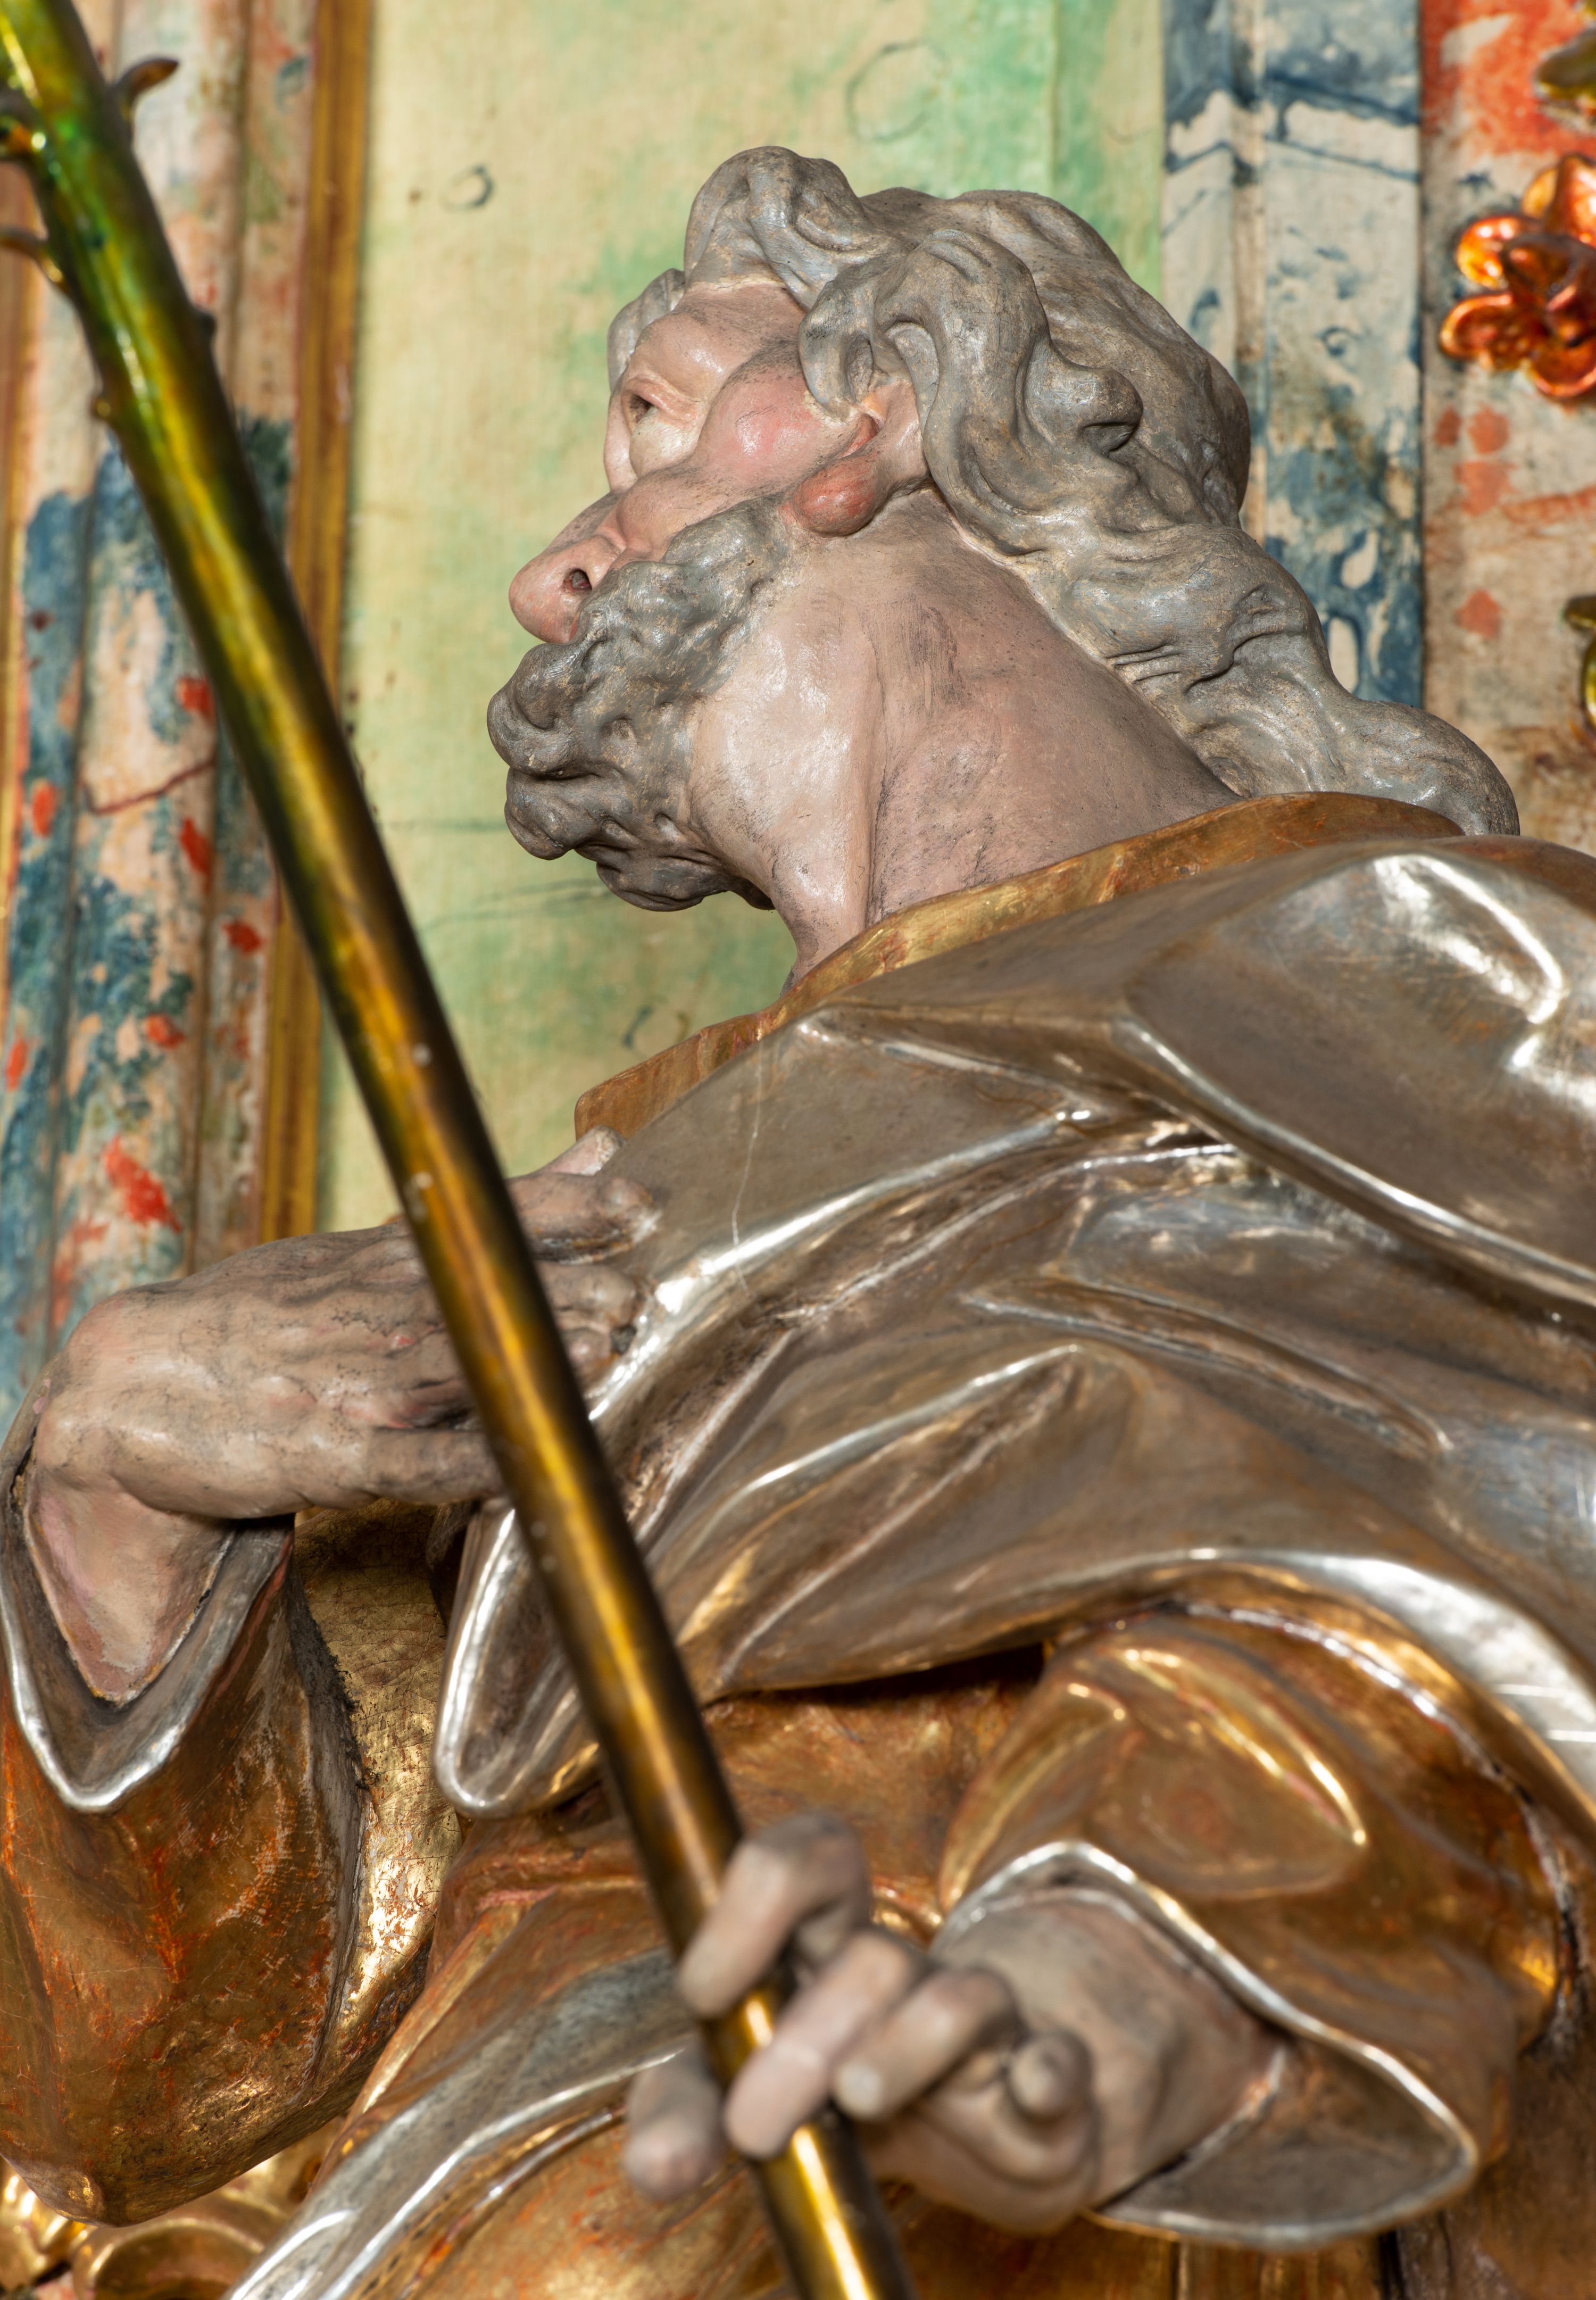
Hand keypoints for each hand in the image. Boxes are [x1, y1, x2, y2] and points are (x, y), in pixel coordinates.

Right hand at [24, 1128, 653, 1692]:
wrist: (136, 1380)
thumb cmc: (271, 1314)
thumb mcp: (374, 1245)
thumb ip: (505, 1206)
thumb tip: (608, 1149)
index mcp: (394, 1258)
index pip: (498, 1218)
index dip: (571, 1212)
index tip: (639, 1207)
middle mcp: (381, 1312)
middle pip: (484, 1295)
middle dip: (564, 1297)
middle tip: (637, 1297)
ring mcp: (357, 1385)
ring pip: (457, 1368)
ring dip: (528, 1364)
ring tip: (601, 1356)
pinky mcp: (335, 1458)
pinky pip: (414, 1468)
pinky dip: (467, 1468)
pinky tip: (522, 1472)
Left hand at [624, 1812, 1274, 2234]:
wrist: (974, 2133)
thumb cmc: (838, 2089)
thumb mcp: (745, 2090)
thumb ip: (690, 2109)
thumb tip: (652, 2168)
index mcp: (825, 1944)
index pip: (806, 1859)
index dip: (754, 1899)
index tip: (700, 1990)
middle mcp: (904, 1970)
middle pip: (871, 1949)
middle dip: (808, 2028)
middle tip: (752, 2124)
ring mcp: (982, 2021)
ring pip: (958, 1996)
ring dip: (905, 2045)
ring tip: (857, 2096)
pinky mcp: (1044, 2083)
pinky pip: (1058, 2058)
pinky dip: (1049, 2070)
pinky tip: (1031, 2087)